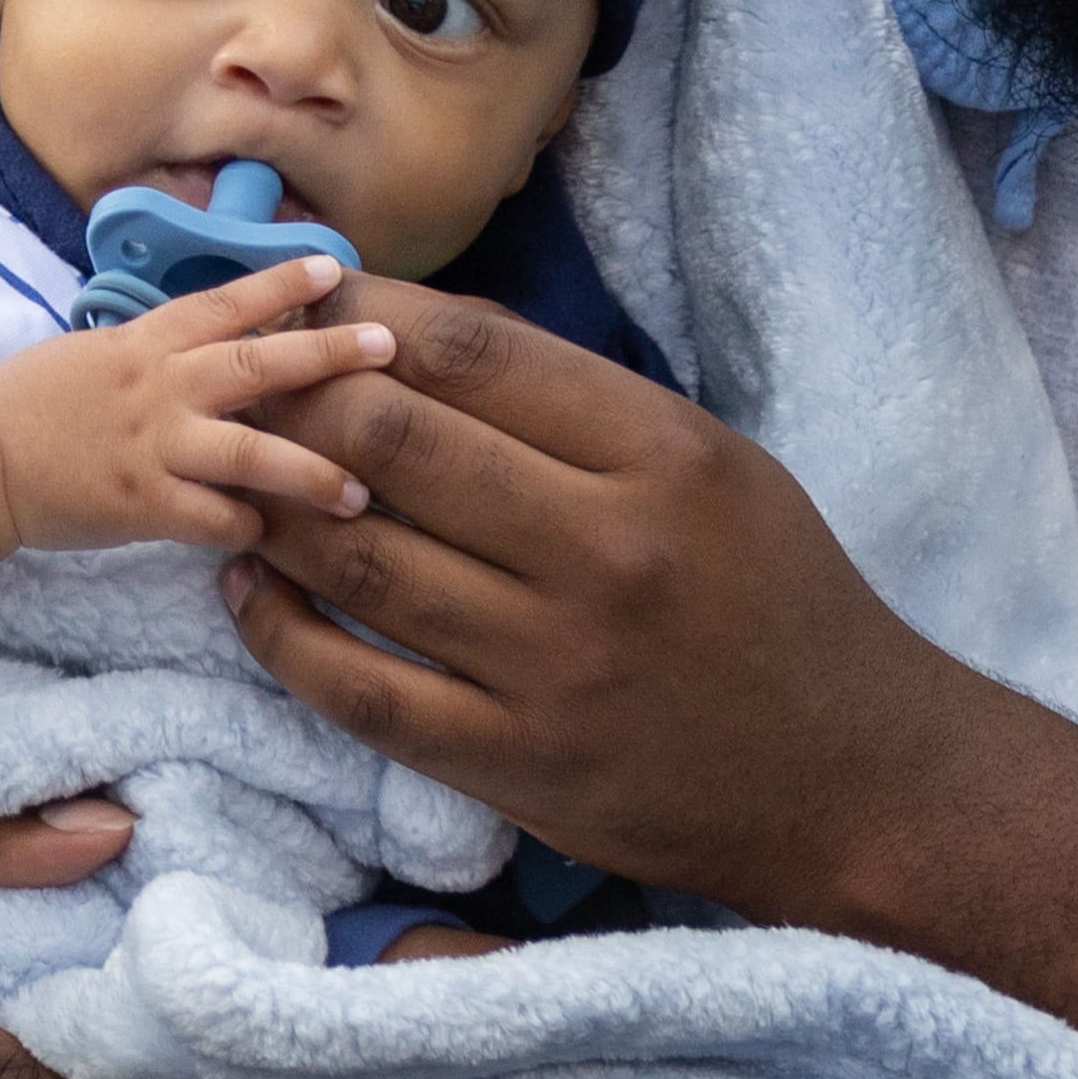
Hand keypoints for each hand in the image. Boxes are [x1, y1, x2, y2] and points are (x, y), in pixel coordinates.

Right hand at [0, 256, 392, 553]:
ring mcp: (151, 448)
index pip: (224, 302)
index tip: (336, 269)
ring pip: (247, 454)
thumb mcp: (103, 351)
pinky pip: (209, 519)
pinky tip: (275, 535)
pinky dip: (246, 527)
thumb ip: (168, 345)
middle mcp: (159, 388)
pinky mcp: (139, 505)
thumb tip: (239, 326)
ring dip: (309, 472)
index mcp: (149, 343)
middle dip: (326, 355)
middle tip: (387, 348)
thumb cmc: (42, 401)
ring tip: (358, 492)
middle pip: (256, 365)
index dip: (280, 283)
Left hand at [218, 278, 988, 911]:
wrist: (850, 776)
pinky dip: (279, 635)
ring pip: (359, 560)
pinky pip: (358, 689)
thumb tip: (421, 338)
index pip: (475, 351)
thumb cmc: (778, 602)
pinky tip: (244, 595)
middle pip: (394, 443)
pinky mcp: (514, 764)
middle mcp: (604, 551)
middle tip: (242, 388)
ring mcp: (552, 664)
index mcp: (663, 457)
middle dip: (294, 403)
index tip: (310, 302)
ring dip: (269, 511)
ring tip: (228, 480)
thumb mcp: (717, 468)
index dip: (366, 316)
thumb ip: (584, 409)